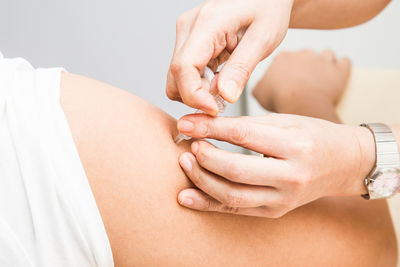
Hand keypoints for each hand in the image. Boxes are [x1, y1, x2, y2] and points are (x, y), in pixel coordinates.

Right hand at [166, 0, 293, 115]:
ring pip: (177, 77)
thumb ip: (242, 69)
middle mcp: (189, 27)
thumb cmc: (268, 8)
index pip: (183, 68)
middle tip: (225, 97)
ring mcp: (186, 34)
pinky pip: (185, 72)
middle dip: (197, 96)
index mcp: (206, 24)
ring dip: (199, 90)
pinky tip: (220, 76)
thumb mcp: (263, 38)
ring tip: (225, 82)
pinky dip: (200, 82)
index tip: (214, 109)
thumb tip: (224, 96)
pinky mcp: (189, 41)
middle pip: (175, 77)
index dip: (194, 96)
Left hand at [176, 113, 374, 217]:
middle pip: (236, 170)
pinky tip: (187, 197)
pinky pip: (236, 210)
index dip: (210, 128)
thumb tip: (204, 125)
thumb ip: (246, 124)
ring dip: (202, 181)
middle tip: (187, 145)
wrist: (343, 164)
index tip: (187, 123)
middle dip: (204, 158)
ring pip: (233, 196)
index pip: (243, 135)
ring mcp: (283, 199)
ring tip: (185, 164)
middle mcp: (291, 176)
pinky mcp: (275, 211)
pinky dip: (208, 204)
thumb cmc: (314, 136)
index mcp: (295, 146)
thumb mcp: (285, 121)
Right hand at [253, 50, 350, 116]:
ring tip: (320, 78)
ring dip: (324, 64)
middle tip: (302, 82)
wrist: (301, 104)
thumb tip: (260, 85)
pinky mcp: (339, 70)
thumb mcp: (258, 93)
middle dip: (305, 66)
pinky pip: (344, 62)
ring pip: (326, 55)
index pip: (285, 59)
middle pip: (306, 56)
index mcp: (283, 57)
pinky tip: (336, 75)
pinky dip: (341, 67)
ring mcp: (323, 60)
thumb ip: (259, 85)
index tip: (286, 80)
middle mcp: (304, 54)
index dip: (286, 70)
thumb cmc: (279, 99)